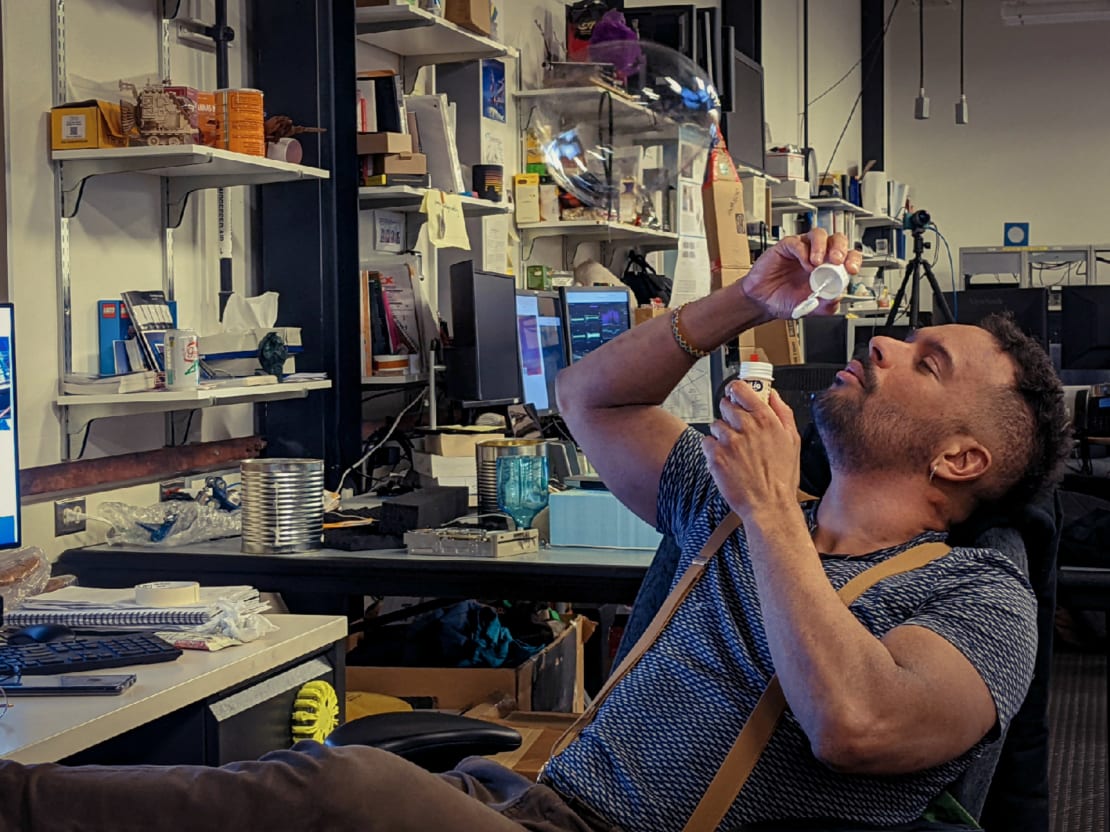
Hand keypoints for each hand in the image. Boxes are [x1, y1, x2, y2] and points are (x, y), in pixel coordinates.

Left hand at [701, 382, 800, 520]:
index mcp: (765, 419)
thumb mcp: (792, 440)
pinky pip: (706, 442)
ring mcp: (729, 441)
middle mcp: (746, 427)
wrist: (769, 506)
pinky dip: (713, 450)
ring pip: (715, 425)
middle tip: (738, 431)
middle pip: (725, 405)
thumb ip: (782, 412)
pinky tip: (726, 461)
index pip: (740, 388)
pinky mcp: (716, 456)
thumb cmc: (781, 478)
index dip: (735, 390)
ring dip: (722, 435)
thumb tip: (773, 394)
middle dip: (730, 415)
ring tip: (735, 451)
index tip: (736, 394)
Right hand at [740, 229, 861, 320]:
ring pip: (819, 234)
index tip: (851, 269)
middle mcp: (817, 257)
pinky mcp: (787, 247)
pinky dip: (804, 252)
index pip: (848, 256)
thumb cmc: (784, 301)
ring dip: (822, 246)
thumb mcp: (810, 309)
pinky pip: (798, 242)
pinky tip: (804, 264)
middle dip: (841, 248)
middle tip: (838, 261)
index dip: (853, 260)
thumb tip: (838, 296)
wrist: (761, 302)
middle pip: (837, 240)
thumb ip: (826, 306)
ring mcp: (803, 250)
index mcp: (828, 270)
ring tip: (818, 263)